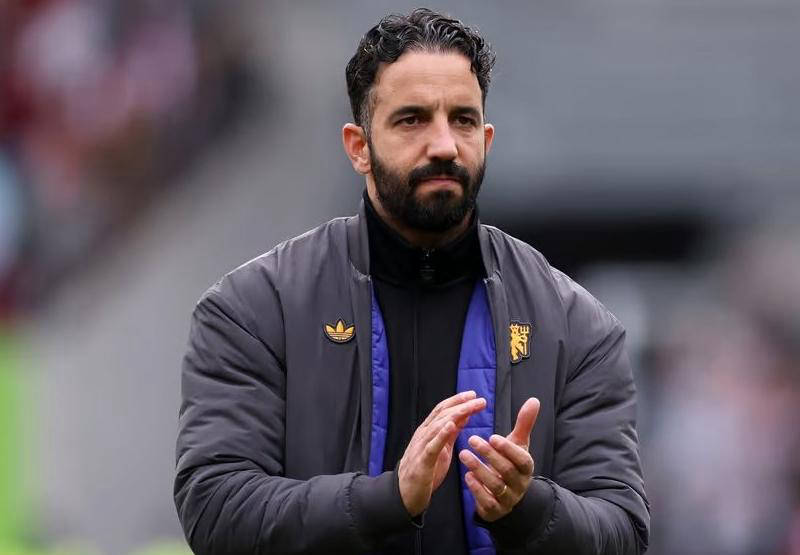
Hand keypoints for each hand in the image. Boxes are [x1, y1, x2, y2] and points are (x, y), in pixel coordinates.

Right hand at [397, 391, 486, 515]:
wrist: (405, 494)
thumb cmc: (426, 470)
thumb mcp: (442, 448)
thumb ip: (451, 432)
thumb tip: (464, 415)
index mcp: (428, 431)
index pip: (442, 410)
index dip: (457, 400)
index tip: (473, 394)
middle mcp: (423, 434)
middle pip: (442, 414)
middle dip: (460, 405)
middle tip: (478, 399)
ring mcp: (421, 447)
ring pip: (438, 425)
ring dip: (455, 415)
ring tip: (469, 408)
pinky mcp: (422, 462)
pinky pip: (432, 446)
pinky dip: (441, 434)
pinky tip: (451, 426)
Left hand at [459, 397, 539, 520]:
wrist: (508, 496)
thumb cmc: (511, 463)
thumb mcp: (518, 445)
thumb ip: (524, 424)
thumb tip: (534, 400)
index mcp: (526, 468)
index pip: (521, 459)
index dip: (508, 449)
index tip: (492, 436)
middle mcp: (520, 484)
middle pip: (506, 471)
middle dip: (489, 455)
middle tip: (472, 439)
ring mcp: (508, 499)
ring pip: (495, 485)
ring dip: (478, 469)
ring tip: (463, 454)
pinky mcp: (495, 510)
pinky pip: (487, 502)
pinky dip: (476, 489)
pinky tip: (467, 476)